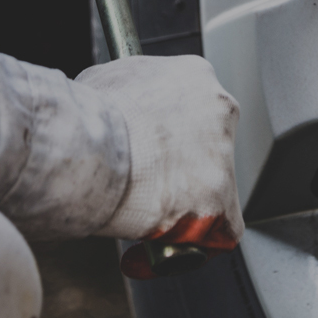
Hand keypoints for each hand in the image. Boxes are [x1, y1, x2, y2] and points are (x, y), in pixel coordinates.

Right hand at [77, 55, 243, 267]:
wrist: (94, 145)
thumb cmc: (95, 113)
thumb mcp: (107, 80)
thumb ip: (125, 90)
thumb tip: (112, 101)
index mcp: (195, 74)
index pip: (194, 106)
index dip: (170, 133)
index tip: (153, 147)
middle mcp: (219, 108)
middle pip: (210, 144)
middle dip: (181, 165)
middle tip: (150, 179)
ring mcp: (223, 154)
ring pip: (214, 185)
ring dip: (185, 201)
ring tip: (149, 211)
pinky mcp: (220, 197)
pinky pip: (222, 227)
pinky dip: (196, 239)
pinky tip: (168, 243)